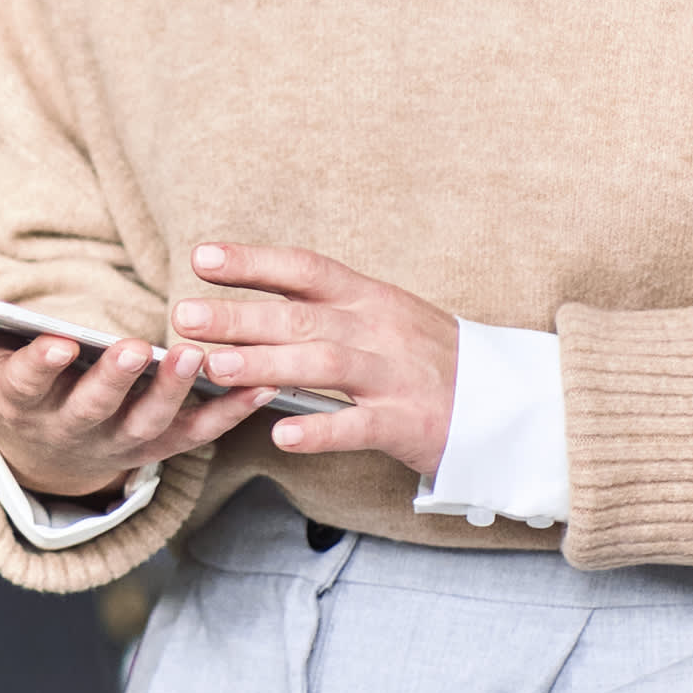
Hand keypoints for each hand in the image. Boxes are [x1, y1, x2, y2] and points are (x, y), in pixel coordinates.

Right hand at [0, 305, 269, 503]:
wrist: (52, 457)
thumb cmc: (5, 391)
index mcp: (26, 406)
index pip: (29, 386)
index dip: (40, 365)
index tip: (54, 340)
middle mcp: (78, 430)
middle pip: (98, 408)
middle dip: (116, 380)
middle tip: (136, 348)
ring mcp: (126, 441)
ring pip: (153, 422)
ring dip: (177, 391)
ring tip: (197, 355)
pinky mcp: (167, 444)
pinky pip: (202, 434)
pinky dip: (232, 414)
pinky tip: (260, 386)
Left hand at [169, 243, 456, 484]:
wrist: (507, 402)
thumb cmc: (426, 359)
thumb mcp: (383, 319)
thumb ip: (325, 313)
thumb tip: (249, 309)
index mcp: (370, 299)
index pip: (306, 270)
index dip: (255, 262)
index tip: (202, 257)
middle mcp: (380, 329)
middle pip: (302, 317)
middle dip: (240, 315)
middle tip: (185, 316)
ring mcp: (395, 375)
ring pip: (325, 364)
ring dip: (268, 364)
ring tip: (218, 367)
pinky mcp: (408, 421)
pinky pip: (360, 426)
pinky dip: (321, 431)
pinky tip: (282, 435)